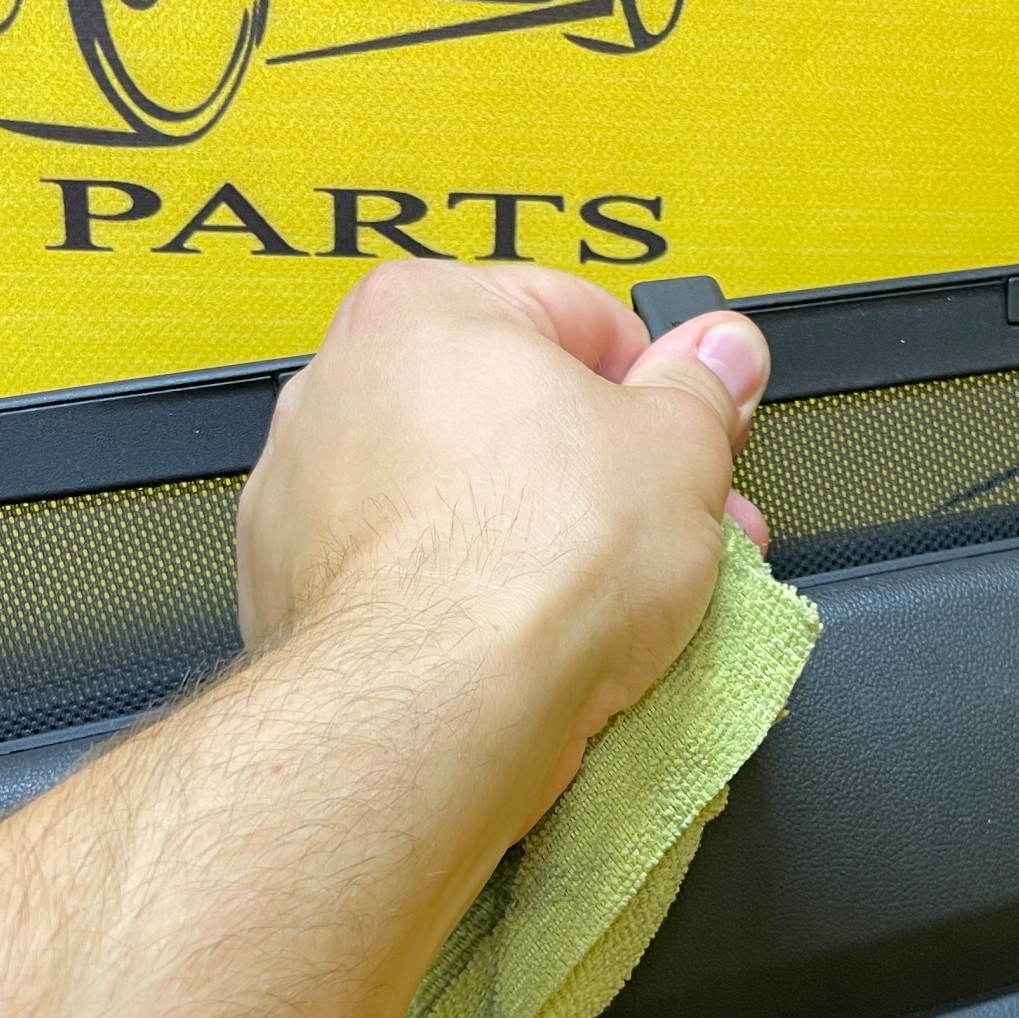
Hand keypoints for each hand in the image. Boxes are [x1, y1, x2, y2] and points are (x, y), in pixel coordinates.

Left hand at [236, 262, 770, 832]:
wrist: (442, 708)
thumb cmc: (524, 569)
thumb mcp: (679, 448)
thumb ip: (704, 387)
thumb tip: (718, 355)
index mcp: (425, 309)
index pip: (582, 318)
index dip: (660, 388)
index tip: (692, 438)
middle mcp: (344, 383)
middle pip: (518, 414)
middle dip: (611, 475)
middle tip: (673, 524)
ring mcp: (310, 491)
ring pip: (466, 498)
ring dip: (548, 537)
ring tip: (616, 594)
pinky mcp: (301, 590)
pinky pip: (418, 574)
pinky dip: (474, 597)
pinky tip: (537, 634)